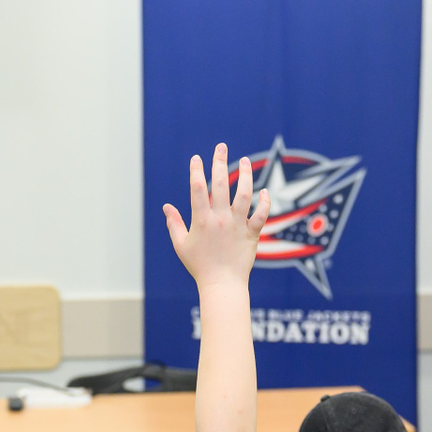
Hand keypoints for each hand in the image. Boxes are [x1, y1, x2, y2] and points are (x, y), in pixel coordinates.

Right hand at [163, 143, 268, 289]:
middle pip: (221, 184)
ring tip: (245, 161)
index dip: (196, 170)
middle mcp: (220, 219)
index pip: (197, 188)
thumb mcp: (181, 245)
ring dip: (245, 175)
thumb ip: (174, 224)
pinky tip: (264, 191)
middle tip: (221, 147)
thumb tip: (166, 207)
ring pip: (244, 194)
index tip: (197, 158)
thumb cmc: (199, 266)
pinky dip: (264, 202)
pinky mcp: (252, 234)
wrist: (222, 285)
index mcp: (201, 220)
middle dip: (219, 162)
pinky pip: (261, 215)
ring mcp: (237, 225)